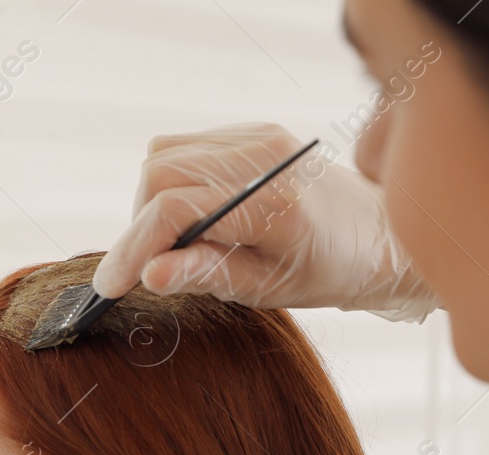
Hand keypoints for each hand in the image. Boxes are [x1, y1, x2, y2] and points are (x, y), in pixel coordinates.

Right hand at [92, 122, 437, 321]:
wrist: (377, 234)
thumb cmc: (328, 270)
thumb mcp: (267, 289)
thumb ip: (206, 276)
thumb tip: (150, 276)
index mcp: (272, 203)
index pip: (174, 208)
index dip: (132, 248)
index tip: (111, 285)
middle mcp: (264, 156)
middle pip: (158, 173)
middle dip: (138, 225)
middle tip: (145, 267)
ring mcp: (258, 136)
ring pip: (164, 154)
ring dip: (152, 201)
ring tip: (173, 243)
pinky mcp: (253, 131)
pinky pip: (186, 148)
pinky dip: (173, 184)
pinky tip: (194, 217)